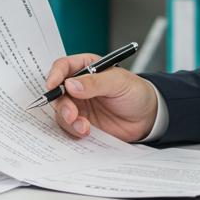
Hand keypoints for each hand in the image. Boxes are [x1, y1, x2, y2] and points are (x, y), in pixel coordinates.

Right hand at [44, 54, 158, 142]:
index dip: (55, 74)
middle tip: (72, 114)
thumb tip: (70, 85)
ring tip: (84, 127)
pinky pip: (69, 127)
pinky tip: (87, 132)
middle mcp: (78, 86)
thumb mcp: (118, 82)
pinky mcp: (82, 122)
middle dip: (62, 104)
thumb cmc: (135, 92)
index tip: (53, 85)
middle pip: (57, 92)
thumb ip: (95, 83)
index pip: (63, 66)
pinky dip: (74, 131)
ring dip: (68, 120)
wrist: (147, 117)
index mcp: (86, 68)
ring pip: (61, 111)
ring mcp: (79, 105)